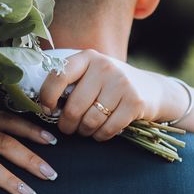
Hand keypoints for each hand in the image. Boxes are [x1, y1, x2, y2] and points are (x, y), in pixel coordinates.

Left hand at [39, 49, 165, 140]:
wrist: (150, 89)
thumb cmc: (109, 85)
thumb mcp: (90, 74)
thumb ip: (69, 83)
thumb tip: (43, 106)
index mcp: (88, 57)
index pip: (59, 76)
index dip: (47, 97)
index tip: (47, 109)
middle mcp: (105, 66)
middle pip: (74, 106)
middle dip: (67, 124)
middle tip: (68, 128)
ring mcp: (122, 84)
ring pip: (90, 121)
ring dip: (84, 131)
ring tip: (85, 129)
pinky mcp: (134, 102)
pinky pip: (107, 129)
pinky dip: (100, 136)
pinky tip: (100, 132)